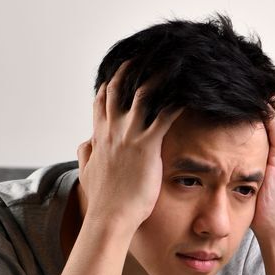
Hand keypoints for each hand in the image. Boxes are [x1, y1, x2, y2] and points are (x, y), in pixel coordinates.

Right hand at [78, 62, 183, 231]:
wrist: (110, 217)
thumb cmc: (103, 200)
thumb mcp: (87, 173)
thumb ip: (86, 155)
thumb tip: (85, 142)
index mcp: (99, 137)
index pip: (101, 102)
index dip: (110, 84)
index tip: (119, 72)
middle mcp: (112, 131)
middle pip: (119, 89)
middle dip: (131, 70)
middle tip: (146, 57)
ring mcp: (129, 137)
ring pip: (143, 95)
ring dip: (159, 78)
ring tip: (173, 65)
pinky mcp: (146, 146)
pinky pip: (165, 116)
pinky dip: (178, 102)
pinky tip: (190, 94)